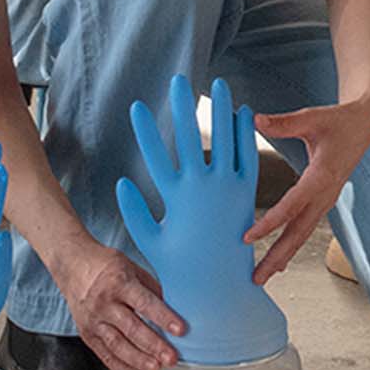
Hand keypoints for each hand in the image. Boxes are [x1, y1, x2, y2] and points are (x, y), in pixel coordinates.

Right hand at [60, 239, 187, 369]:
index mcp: (119, 283)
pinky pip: (104, 354)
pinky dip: (120, 368)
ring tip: (156, 368)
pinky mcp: (86, 333)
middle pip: (132, 328)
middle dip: (154, 346)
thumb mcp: (131, 266)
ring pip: (118, 345)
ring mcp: (94, 320)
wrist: (72, 264)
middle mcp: (105, 303)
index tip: (180, 330)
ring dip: (138, 360)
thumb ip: (150, 288)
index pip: (145, 303)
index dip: (164, 318)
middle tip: (170, 358)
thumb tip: (168, 309)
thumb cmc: (104, 264)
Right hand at [115, 74, 287, 363]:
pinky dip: (246, 134)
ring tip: (219, 84)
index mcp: (176, 197)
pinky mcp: (247, 193)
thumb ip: (134, 212)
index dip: (144, 130)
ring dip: (221, 110)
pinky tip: (244, 112)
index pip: (156, 155)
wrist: (220, 288)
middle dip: (184, 107)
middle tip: (179, 81)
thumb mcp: (150, 241)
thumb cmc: (180, 267)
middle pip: (193, 137)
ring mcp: (228, 188)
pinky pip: (247, 156)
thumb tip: (122, 183)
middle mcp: (203, 188)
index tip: (136, 106)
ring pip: (225, 139)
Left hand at [246, 94, 369, 282]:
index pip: (292, 205)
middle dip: (276, 256)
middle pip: (298, 232)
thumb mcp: (312, 117)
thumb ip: (283, 123)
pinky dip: (292, 245)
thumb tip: (254, 119)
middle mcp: (325, 194)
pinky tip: (279, 261)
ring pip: (302, 234)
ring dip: (283, 256)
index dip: (270, 222)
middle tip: (255, 277)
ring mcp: (326, 201)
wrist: (364, 126)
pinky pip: (306, 228)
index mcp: (322, 176)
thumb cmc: (337, 121)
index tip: (248, 236)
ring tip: (262, 276)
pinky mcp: (324, 202)